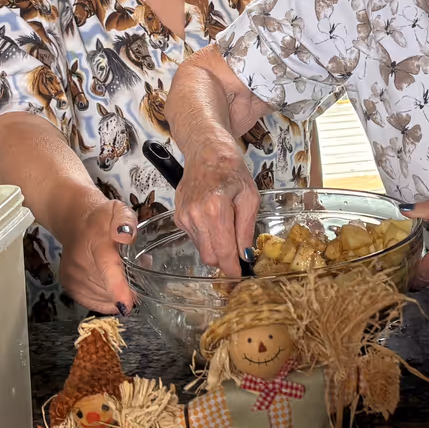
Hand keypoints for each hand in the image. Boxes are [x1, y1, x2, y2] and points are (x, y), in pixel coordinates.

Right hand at [57, 198, 137, 314]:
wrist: (75, 222)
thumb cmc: (103, 219)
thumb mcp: (119, 211)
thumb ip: (126, 220)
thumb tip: (126, 236)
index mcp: (96, 242)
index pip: (106, 268)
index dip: (117, 288)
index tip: (127, 304)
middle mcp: (79, 262)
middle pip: (108, 289)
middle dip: (127, 288)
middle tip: (134, 273)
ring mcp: (71, 276)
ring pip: (102, 299)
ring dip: (117, 294)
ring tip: (120, 275)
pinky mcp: (68, 285)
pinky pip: (93, 303)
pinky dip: (106, 300)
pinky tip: (110, 287)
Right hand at [174, 141, 259, 275]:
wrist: (207, 151)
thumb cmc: (231, 170)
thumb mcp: (250, 197)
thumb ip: (246, 229)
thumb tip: (244, 255)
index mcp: (215, 209)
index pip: (223, 251)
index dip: (233, 268)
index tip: (240, 275)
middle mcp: (195, 215)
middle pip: (209, 256)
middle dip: (225, 260)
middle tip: (238, 254)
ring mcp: (184, 216)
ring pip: (202, 249)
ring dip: (216, 248)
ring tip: (227, 227)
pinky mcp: (178, 217)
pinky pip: (195, 238)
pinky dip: (207, 237)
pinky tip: (214, 220)